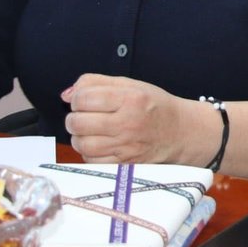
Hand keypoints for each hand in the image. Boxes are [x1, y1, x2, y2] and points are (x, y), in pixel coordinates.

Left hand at [62, 74, 198, 163]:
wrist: (181, 132)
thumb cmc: (155, 107)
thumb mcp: (131, 85)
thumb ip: (96, 82)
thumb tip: (67, 94)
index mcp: (130, 99)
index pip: (83, 98)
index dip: (78, 98)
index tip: (85, 100)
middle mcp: (128, 123)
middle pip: (77, 123)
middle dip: (75, 118)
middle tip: (84, 116)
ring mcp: (126, 146)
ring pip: (81, 144)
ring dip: (80, 136)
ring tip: (90, 130)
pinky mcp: (124, 164)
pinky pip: (91, 160)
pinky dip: (89, 152)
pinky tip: (100, 143)